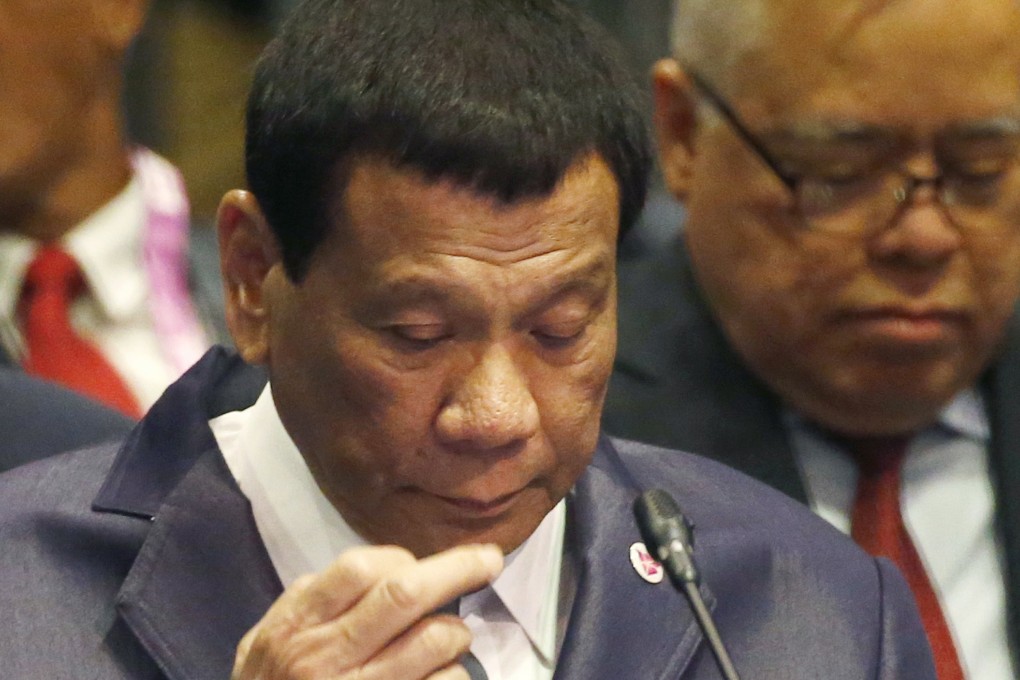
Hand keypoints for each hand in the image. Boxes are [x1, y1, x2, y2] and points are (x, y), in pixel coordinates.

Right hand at [231, 543, 502, 679]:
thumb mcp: (262, 646)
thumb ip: (306, 602)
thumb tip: (368, 569)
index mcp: (296, 628)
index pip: (358, 569)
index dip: (398, 559)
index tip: (412, 564)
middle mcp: (327, 659)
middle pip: (405, 595)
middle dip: (458, 569)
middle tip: (489, 559)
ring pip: (434, 640)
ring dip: (457, 632)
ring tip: (452, 636)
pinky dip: (454, 673)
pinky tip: (444, 674)